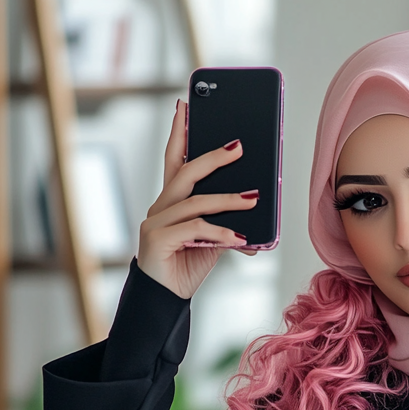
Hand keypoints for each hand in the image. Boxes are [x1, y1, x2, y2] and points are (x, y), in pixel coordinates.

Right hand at [137, 99, 259, 299]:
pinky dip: (221, 233)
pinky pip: (195, 229)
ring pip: (195, 202)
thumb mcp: (210, 242)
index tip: (186, 106)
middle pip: (185, 172)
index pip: (173, 160)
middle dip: (213, 157)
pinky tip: (240, 239)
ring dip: (228, 200)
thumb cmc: (185, 268)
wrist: (164, 302)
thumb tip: (253, 213)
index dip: (179, 132)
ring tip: (253, 199)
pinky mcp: (157, 239)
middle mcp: (159, 207)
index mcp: (170, 202)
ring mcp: (155, 222)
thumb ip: (225, 224)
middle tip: (238, 146)